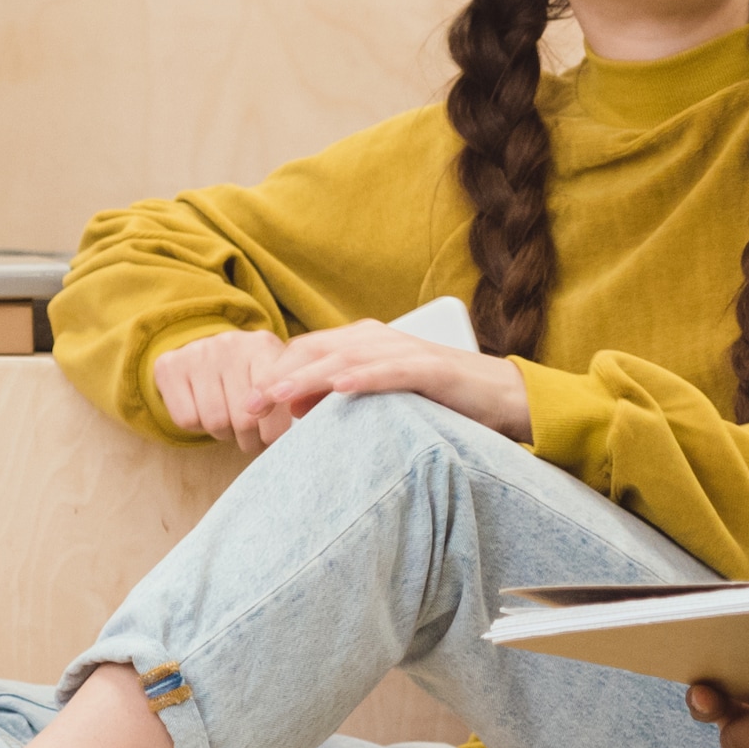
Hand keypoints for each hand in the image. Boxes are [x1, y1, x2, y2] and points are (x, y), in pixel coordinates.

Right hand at [150, 330, 292, 443]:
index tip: (272, 438)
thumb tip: (294, 439)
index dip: (273, 430)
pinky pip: (187, 420)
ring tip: (230, 426)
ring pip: (215, 422)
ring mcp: (198, 352)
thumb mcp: (274, 379)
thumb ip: (286, 400)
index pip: (273, 400)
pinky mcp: (169, 365)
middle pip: (244, 418)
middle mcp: (230, 343)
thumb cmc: (249, 376)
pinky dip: (198, 427)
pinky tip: (205, 413)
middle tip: (251, 438)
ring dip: (225, 434)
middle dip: (250, 439)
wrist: (205, 352)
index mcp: (263, 345)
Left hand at [257, 321, 538, 446]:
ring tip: (276, 396)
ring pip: (344, 359)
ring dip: (307, 378)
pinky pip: (390, 370)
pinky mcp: (431, 368)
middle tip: (247, 405)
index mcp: (363, 342)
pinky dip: (363, 377)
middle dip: (278, 378)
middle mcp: (379, 338)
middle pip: (316, 352)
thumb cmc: (439, 400)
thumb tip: (293, 409)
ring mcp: (404, 350)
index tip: (246, 404)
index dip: (274, 374)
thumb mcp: (380, 397)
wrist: (502, 397)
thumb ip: (340, 396)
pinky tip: (340, 387)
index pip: (306, 352)